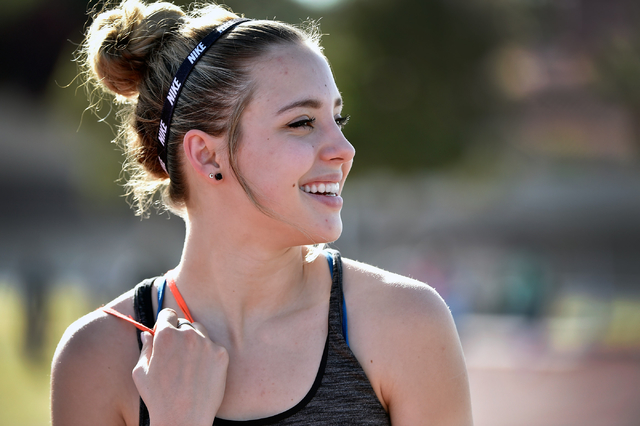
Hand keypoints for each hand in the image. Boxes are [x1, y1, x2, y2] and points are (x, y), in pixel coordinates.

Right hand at [132, 308, 228, 425]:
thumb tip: (148, 334)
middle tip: (176, 355)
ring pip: (200, 333)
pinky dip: (208, 355)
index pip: (168, 314)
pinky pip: (213, 347)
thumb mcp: (141, 372)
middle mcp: (188, 334)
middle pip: (185, 324)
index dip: (165, 324)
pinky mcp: (222, 354)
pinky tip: (201, 372)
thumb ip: (146, 348)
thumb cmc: (158, 397)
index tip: (165, 333)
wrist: (184, 419)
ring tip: (188, 365)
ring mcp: (207, 344)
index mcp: (166, 335)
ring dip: (194, 342)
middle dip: (179, 334)